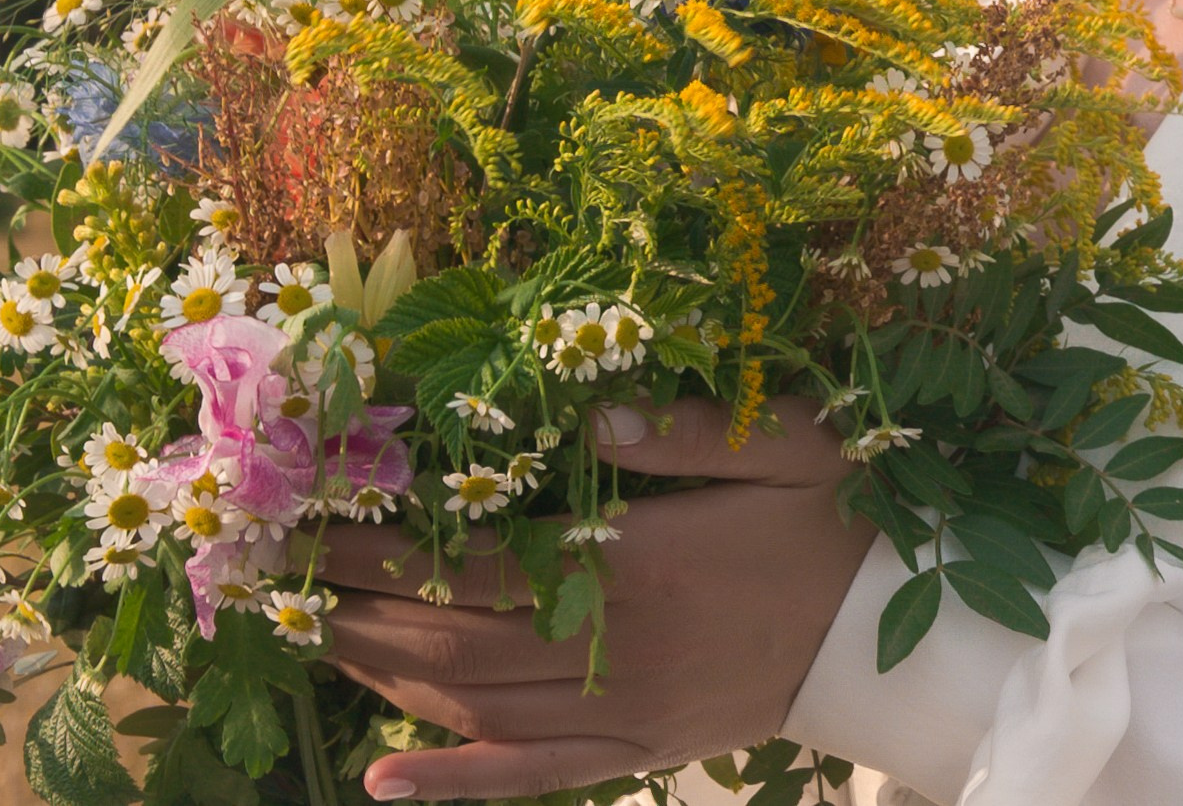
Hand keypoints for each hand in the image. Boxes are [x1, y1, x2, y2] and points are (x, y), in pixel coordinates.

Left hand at [317, 396, 874, 800]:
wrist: (901, 639)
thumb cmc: (839, 521)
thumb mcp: (782, 444)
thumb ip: (682, 428)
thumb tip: (587, 415)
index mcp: (638, 565)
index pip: (476, 562)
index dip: (388, 547)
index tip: (318, 518)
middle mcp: (613, 650)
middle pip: (453, 638)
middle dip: (359, 607)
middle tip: (281, 578)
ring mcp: (621, 715)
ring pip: (473, 708)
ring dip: (384, 676)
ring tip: (314, 639)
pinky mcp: (637, 755)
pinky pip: (529, 778)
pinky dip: (453, 784)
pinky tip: (383, 779)